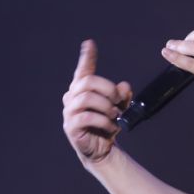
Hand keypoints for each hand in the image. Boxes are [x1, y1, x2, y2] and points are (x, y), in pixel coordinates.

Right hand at [62, 40, 131, 164]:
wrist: (102, 149)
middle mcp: (72, 97)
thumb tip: (124, 86)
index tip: (90, 43)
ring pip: (87, 98)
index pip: (83, 70)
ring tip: (115, 115)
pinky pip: (86, 117)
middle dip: (107, 88)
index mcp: (82, 90)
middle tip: (118, 100)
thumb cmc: (108, 124)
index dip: (87, 57)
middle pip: (87, 82)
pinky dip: (103, 121)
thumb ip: (122, 95)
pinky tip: (111, 126)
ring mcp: (69, 112)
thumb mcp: (120, 107)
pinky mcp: (71, 126)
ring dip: (106, 106)